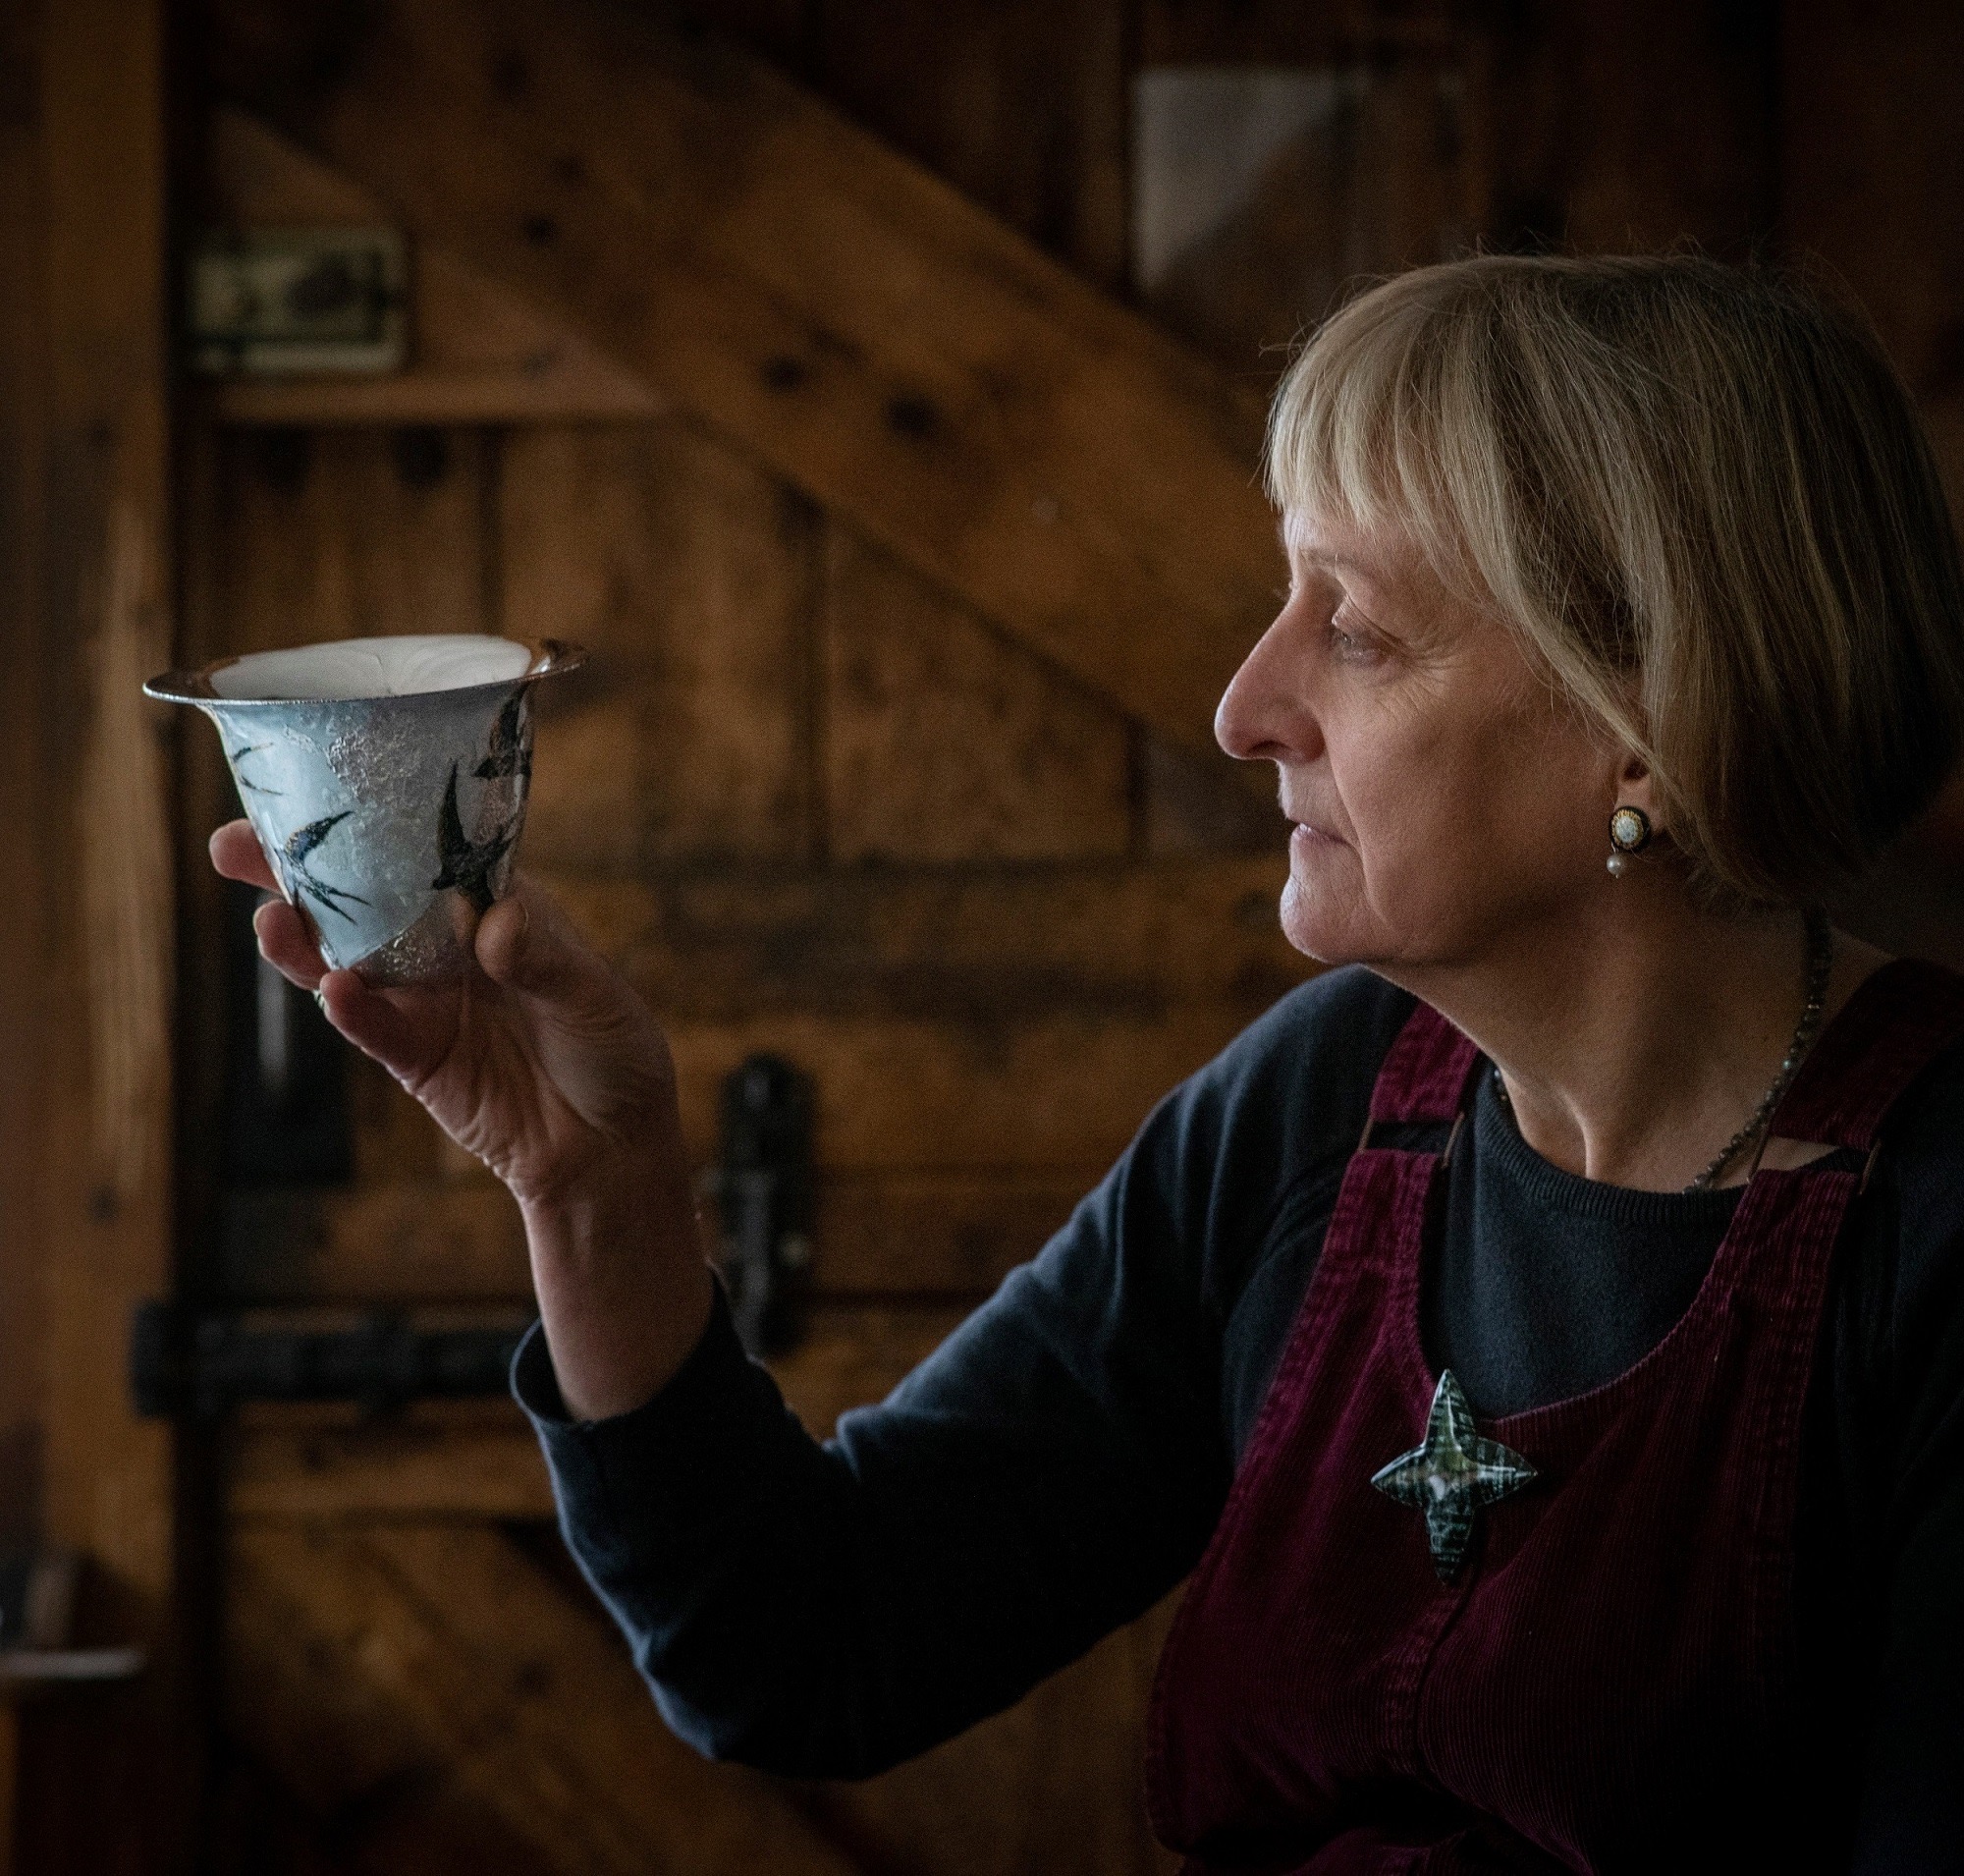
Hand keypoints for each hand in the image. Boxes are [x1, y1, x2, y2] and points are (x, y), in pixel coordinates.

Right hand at [211, 819, 711, 1415]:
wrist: (610, 1143)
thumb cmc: (611, 1047)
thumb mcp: (591, 995)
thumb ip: (543, 959)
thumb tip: (495, 927)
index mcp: (488, 903)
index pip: (416, 849)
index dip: (363, 819)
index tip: (308, 788)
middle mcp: (443, 943)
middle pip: (357, 898)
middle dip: (293, 871)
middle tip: (231, 844)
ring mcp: (422, 999)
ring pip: (345, 959)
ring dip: (303, 940)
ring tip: (272, 922)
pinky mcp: (413, 1057)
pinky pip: (373, 1028)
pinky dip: (353, 1011)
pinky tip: (336, 990)